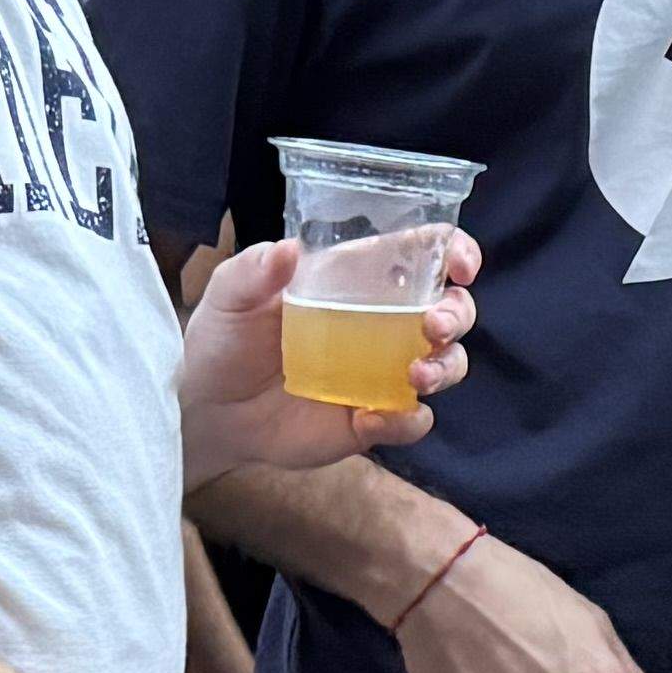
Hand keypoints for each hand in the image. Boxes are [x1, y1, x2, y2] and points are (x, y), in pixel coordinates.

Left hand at [176, 234, 476, 482]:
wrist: (209, 408)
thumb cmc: (223, 339)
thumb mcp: (228, 296)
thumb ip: (254, 271)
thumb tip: (287, 250)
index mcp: (357, 279)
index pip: (424, 255)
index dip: (457, 253)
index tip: (462, 265)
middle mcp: (382, 323)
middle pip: (451, 310)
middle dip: (458, 314)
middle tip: (435, 326)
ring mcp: (382, 373)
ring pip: (447, 365)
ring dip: (446, 367)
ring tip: (415, 376)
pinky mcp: (373, 419)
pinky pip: (412, 421)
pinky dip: (406, 421)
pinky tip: (371, 418)